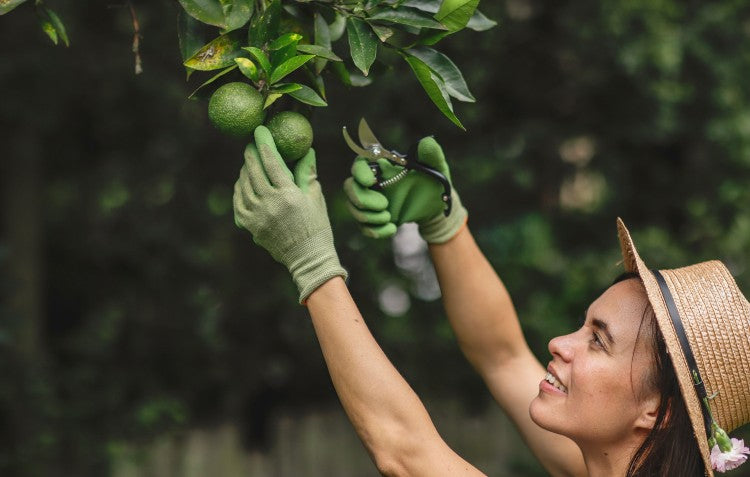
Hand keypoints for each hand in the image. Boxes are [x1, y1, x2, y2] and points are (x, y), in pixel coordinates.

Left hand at [233, 126, 346, 302]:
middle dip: (250, 154)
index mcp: (289, 194)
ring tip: (248, 163)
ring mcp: (258, 216)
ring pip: (244, 185)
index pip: (272, 162)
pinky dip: (239, 190)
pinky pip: (239, 202)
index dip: (264, 144)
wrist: (308, 258)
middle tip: (250, 145)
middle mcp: (270, 203)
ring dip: (244, 171)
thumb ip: (307, 172)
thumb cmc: (317, 226)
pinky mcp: (251, 226)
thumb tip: (307, 150)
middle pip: (254, 171)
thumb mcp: (315, 197)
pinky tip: (243, 184)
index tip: (259, 131)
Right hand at [343, 136, 467, 243]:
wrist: (435, 207)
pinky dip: (375, 231)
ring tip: (390, 218)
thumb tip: (427, 142)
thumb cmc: (434, 182)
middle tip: (384, 205)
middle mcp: (372, 182)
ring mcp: (370, 201)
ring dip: (368, 217)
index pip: (360, 164)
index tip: (369, 181)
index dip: (359, 172)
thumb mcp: (437, 168)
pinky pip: (364, 227)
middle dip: (362, 199)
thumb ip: (431, 155)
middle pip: (350, 188)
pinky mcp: (374, 218)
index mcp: (382, 166)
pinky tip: (392, 229)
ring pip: (354, 209)